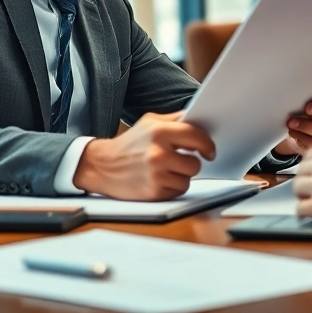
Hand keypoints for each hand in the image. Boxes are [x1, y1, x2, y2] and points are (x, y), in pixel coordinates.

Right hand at [72, 112, 215, 200]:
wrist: (102, 166)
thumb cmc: (129, 143)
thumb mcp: (149, 122)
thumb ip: (175, 120)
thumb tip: (202, 120)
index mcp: (159, 131)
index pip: (196, 136)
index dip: (207, 144)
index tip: (209, 151)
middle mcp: (158, 153)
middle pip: (195, 163)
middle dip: (191, 162)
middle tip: (181, 160)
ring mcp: (156, 175)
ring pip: (188, 179)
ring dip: (181, 176)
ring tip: (165, 170)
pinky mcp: (153, 192)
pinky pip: (177, 191)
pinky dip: (172, 187)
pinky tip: (158, 180)